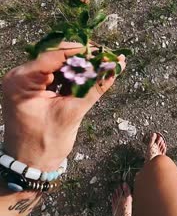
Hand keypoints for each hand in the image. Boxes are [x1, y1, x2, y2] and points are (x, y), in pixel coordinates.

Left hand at [2, 42, 125, 171]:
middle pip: (56, 55)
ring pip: (58, 62)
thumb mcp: (71, 113)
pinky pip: (57, 73)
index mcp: (22, 80)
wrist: (30, 164)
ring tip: (103, 64)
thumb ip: (95, 87)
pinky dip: (74, 74)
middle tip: (106, 58)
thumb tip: (116, 67)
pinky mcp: (35, 86)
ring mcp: (27, 80)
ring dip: (80, 64)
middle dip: (82, 57)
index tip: (103, 51)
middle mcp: (21, 75)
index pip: (53, 55)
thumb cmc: (45, 144)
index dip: (80, 51)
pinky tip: (92, 73)